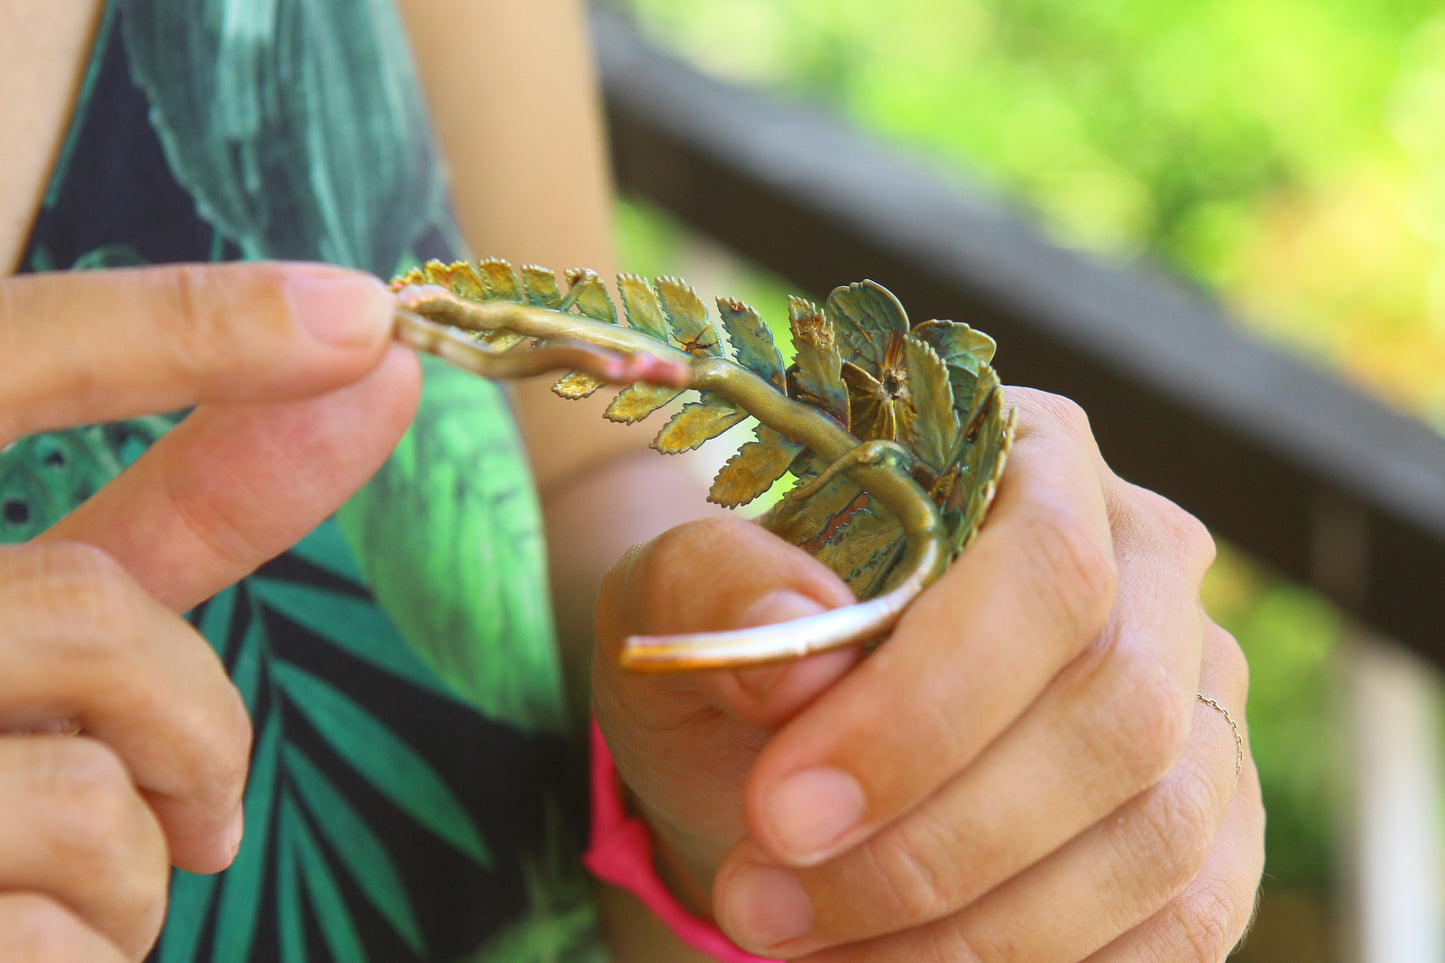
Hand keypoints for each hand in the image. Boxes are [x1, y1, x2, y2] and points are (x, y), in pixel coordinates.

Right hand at [0, 263, 418, 959]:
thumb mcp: (30, 637)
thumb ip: (176, 508)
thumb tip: (367, 371)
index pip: (2, 356)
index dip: (183, 328)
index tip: (362, 316)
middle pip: (87, 617)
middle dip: (192, 723)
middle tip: (205, 817)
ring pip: (91, 794)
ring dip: (144, 862)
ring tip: (72, 899)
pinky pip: (60, 929)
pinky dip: (96, 950)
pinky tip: (36, 952)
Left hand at [593, 386, 1262, 960]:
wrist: (773, 742)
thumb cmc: (737, 651)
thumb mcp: (677, 600)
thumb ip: (714, 588)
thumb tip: (793, 647)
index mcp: (1029, 458)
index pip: (1046, 568)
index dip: (926, 708)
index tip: (782, 813)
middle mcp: (1146, 560)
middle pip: (1120, 708)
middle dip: (934, 842)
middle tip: (764, 906)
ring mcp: (1197, 688)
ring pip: (1159, 829)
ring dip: (976, 930)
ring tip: (806, 946)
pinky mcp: (1216, 814)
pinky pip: (1194, 915)